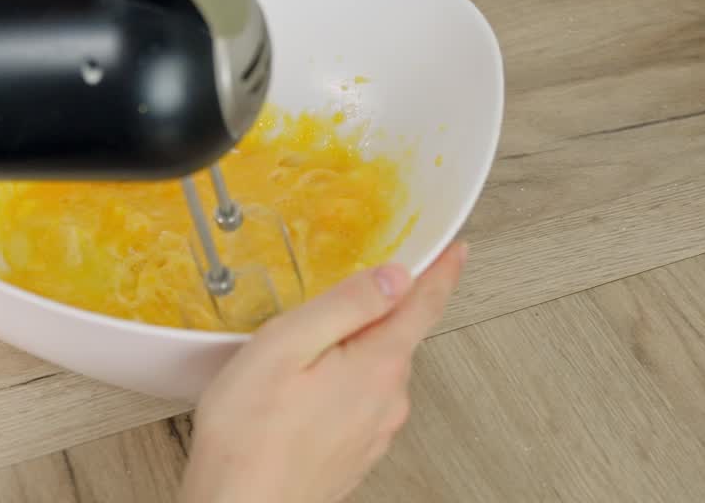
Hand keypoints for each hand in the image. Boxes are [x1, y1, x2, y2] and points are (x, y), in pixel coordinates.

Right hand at [180, 242, 467, 502]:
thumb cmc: (248, 435)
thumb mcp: (287, 345)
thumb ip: (345, 305)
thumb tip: (393, 276)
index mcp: (377, 366)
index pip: (423, 306)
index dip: (441, 272)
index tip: (455, 251)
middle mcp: (386, 402)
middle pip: (397, 337)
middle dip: (380, 311)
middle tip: (346, 292)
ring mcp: (372, 432)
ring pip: (375, 372)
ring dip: (353, 352)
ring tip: (306, 348)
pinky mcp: (353, 453)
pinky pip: (358, 402)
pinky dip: (340, 385)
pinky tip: (302, 391)